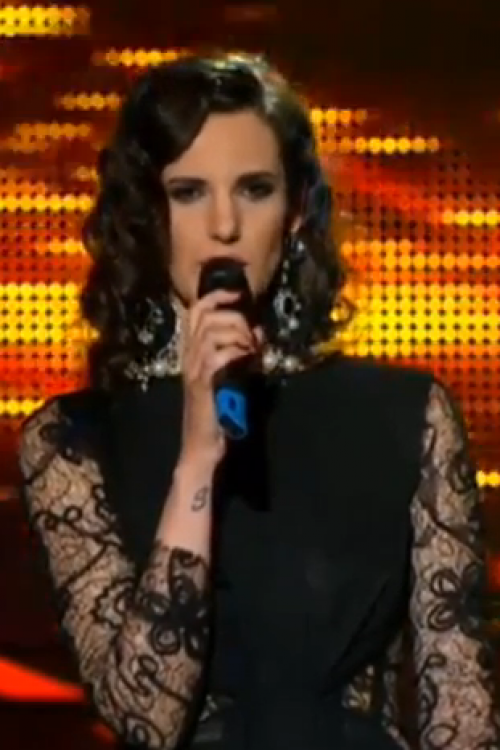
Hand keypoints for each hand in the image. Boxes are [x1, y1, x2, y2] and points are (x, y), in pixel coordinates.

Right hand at [179, 289, 259, 467]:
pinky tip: (247, 362)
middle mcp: (189, 356)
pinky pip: (218, 356)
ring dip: (238, 337)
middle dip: (234, 318)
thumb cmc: (218, 411)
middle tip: (251, 336)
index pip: (196, 310)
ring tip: (251, 351)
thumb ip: (239, 351)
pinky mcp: (204, 384)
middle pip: (206, 317)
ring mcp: (194, 369)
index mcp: (192, 351)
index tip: (237, 294)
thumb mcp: (229, 374)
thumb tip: (258, 331)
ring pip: (212, 334)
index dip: (217, 296)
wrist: (201, 444)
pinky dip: (237, 354)